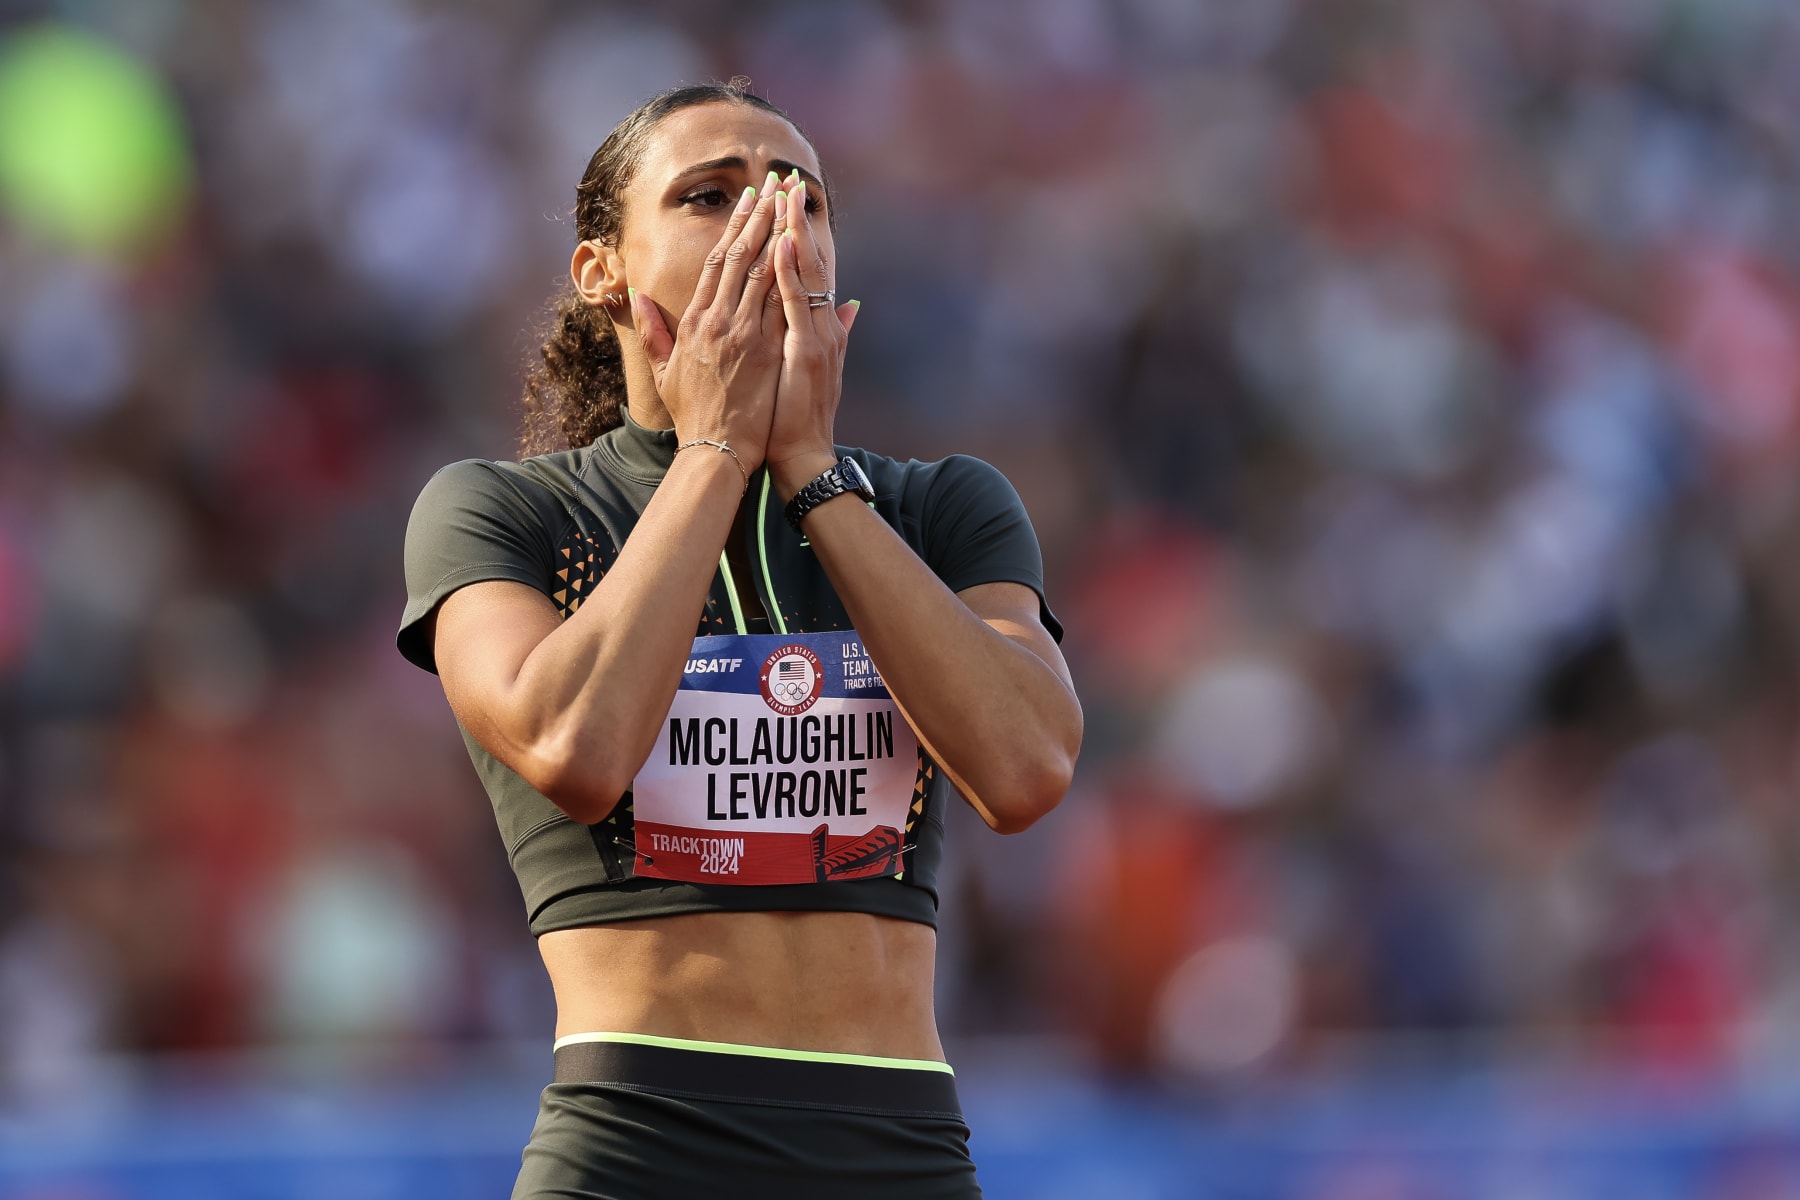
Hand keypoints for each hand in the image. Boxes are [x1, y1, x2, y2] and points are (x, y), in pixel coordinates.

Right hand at [632, 173, 792, 470]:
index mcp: (693, 321)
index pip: (716, 262)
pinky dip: (786, 271)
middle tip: (775, 184)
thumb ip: (652, 330)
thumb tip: (637, 297)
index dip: (734, 228)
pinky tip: (797, 244)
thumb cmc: (692, 414)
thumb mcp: (663, 370)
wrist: (715, 448)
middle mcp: (715, 320)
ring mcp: (739, 332)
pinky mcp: (761, 348)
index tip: (749, 201)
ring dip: (775, 232)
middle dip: (759, 217)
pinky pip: (775, 300)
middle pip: (739, 256)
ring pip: (759, 270)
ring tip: (789, 202)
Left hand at [767, 175, 860, 496]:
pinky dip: (787, 272)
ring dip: (795, 233)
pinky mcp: (805, 352)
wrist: (802, 457)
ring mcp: (816, 337)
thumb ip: (837, 334)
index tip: (790, 199)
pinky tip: (779, 243)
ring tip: (786, 196)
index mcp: (820, 327)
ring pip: (805, 275)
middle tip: (789, 179)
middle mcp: (824, 326)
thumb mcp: (816, 370)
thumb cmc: (796, 418)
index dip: (801, 233)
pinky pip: (794, 304)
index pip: (810, 270)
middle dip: (798, 220)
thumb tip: (854, 306)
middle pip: (812, 262)